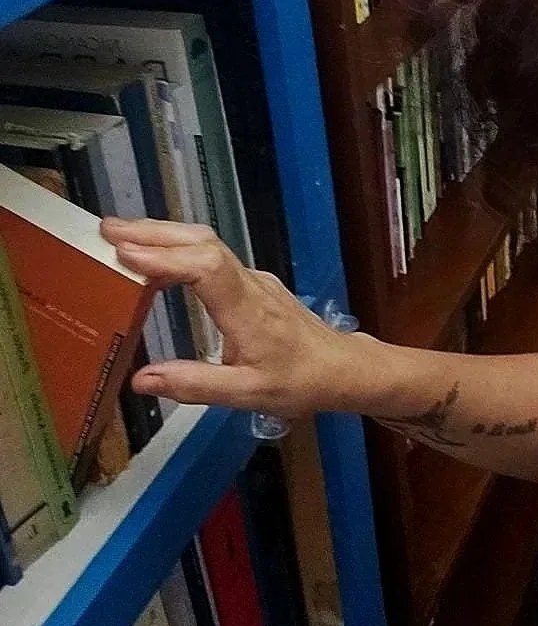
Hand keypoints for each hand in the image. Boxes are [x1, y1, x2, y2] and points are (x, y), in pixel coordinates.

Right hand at [101, 217, 349, 417]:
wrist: (341, 367)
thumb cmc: (298, 382)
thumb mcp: (247, 395)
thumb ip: (196, 385)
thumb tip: (141, 379)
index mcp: (248, 310)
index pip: (208, 268)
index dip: (168, 258)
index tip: (127, 255)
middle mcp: (250, 284)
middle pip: (204, 244)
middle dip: (156, 233)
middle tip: (107, 230)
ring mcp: (253, 279)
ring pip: (208, 244)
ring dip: (165, 236)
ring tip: (119, 235)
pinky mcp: (252, 283)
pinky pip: (212, 256)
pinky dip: (179, 249)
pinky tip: (155, 257)